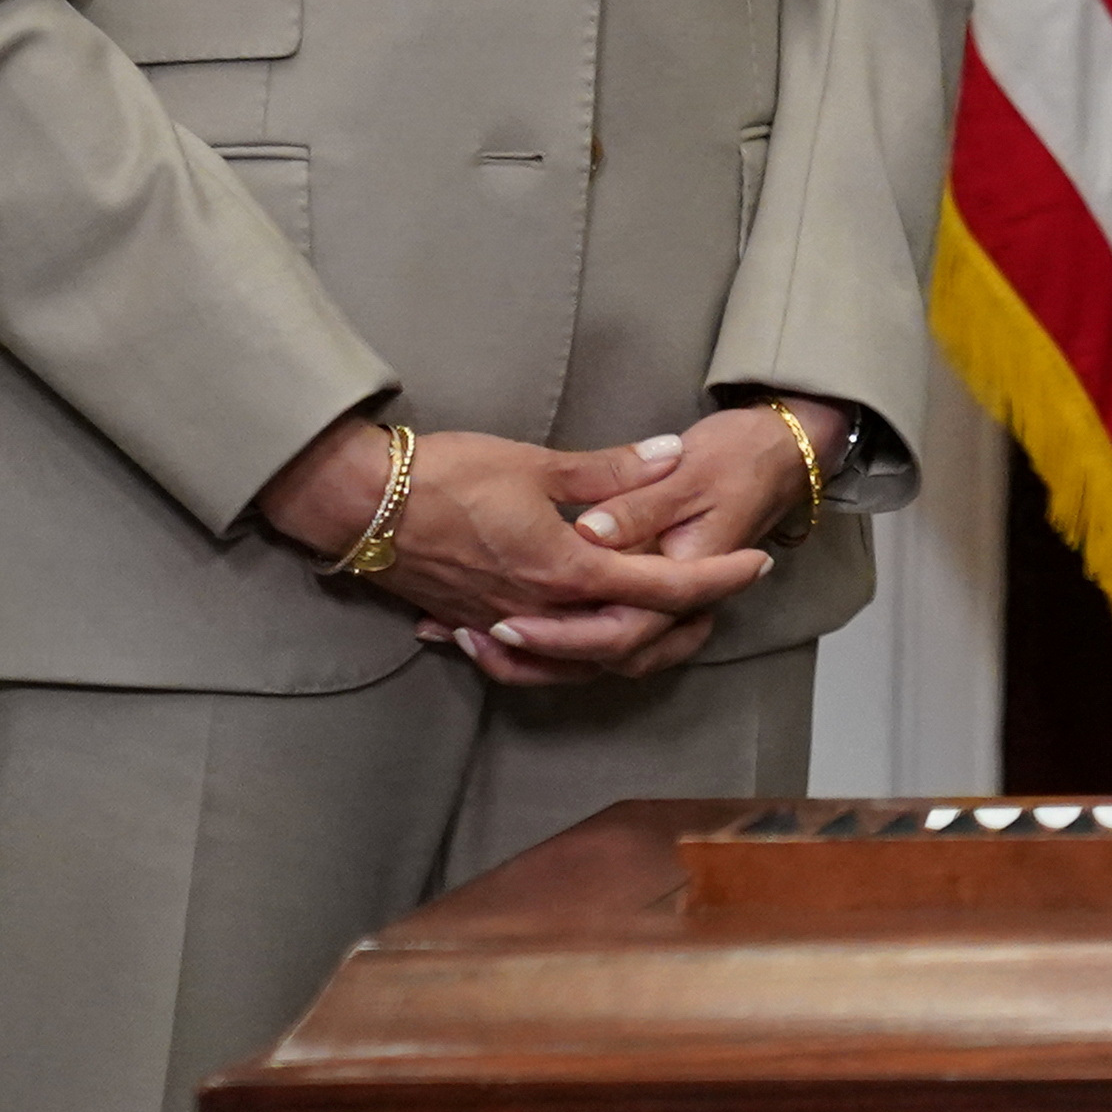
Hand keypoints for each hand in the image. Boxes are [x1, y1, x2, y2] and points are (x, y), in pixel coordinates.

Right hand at [254, 417, 772, 688]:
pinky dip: (562, 652)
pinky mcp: (468, 624)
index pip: (664, 586)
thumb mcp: (535, 463)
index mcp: (565, 571)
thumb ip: (609, 470)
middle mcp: (538, 610)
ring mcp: (501, 624)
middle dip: (684, 622)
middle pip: (631, 637)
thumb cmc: (442, 476)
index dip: (719, 579)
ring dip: (629, 644)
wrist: (354, 504)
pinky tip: (574, 635)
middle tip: (722, 599)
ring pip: (581, 657)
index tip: (757, 565)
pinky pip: (529, 658)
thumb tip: (670, 453)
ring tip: (664, 620)